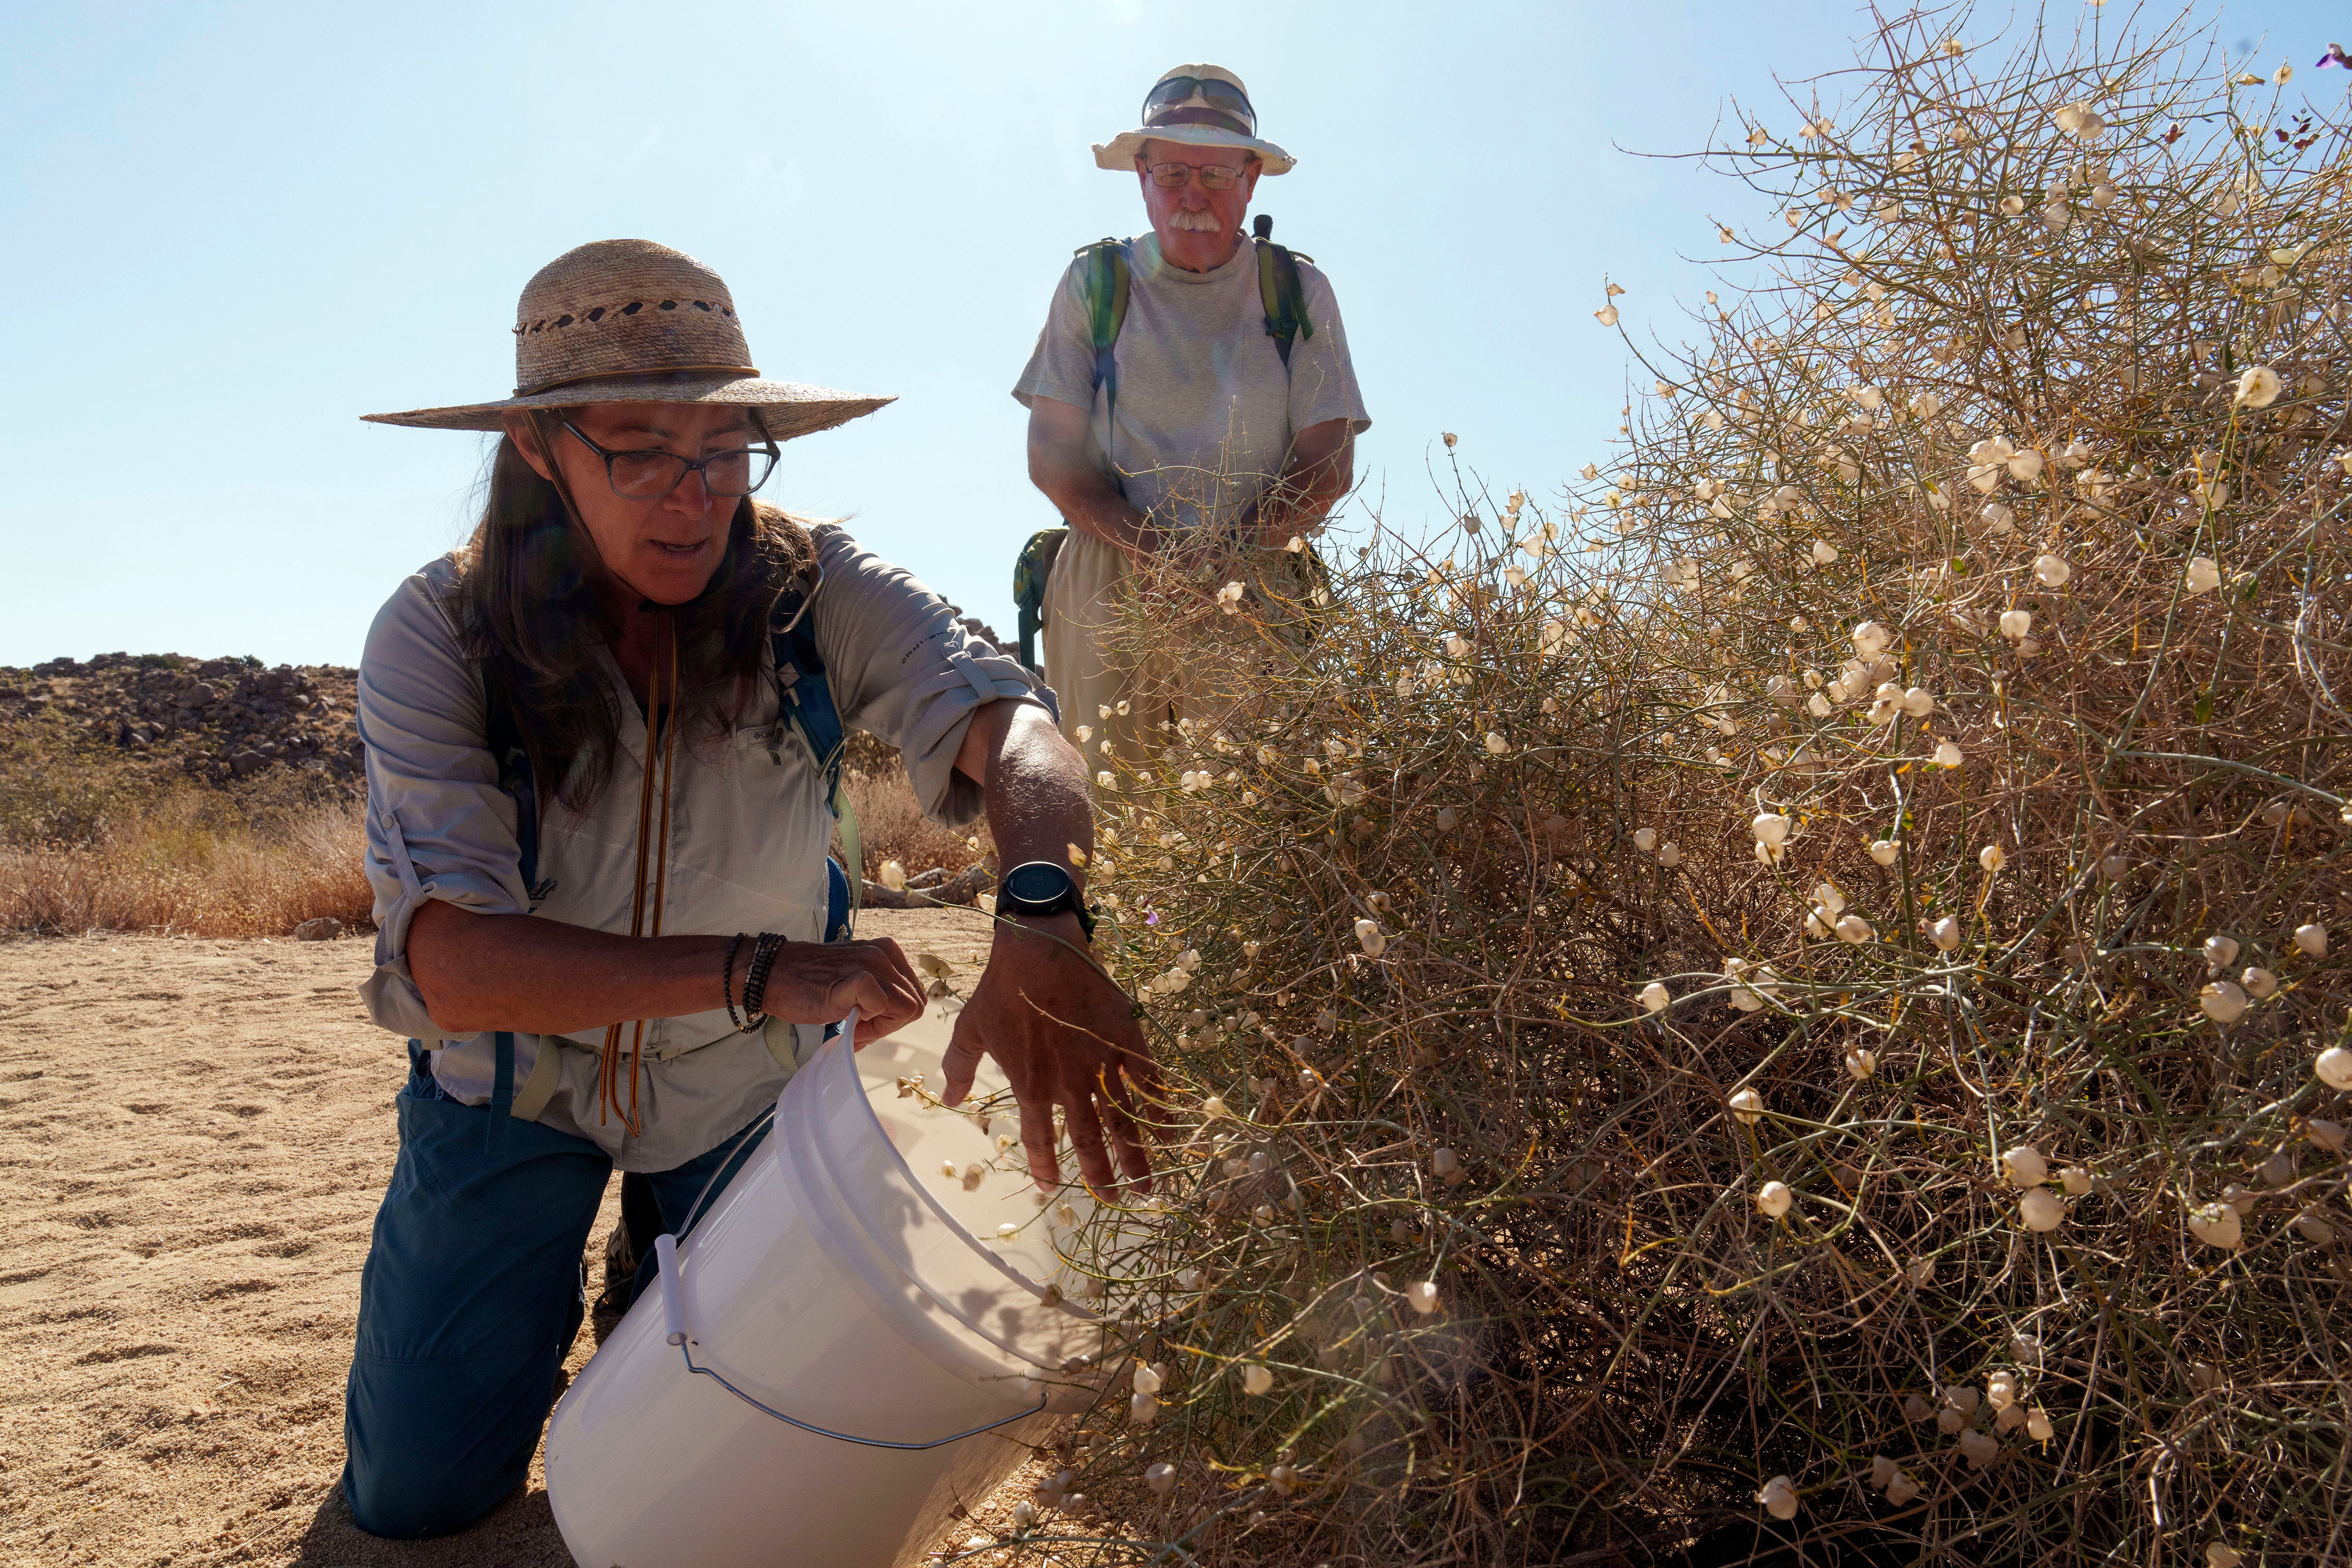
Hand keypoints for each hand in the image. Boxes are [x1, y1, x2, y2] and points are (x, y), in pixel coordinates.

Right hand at [747, 937, 925, 1045]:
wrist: (772, 975)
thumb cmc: (809, 983)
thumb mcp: (855, 979)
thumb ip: (879, 992)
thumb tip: (896, 1020)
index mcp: (887, 952)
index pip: (914, 994)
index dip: (894, 1017)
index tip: (867, 1021)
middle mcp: (884, 954)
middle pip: (914, 1004)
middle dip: (890, 1024)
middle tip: (860, 1027)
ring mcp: (871, 964)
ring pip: (906, 1008)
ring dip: (881, 1026)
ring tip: (853, 1025)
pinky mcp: (857, 979)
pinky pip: (884, 1007)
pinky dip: (869, 1024)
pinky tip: (847, 1020)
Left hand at [941, 913, 1161, 1194]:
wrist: (1039, 944)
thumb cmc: (1001, 986)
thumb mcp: (970, 1027)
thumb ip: (960, 1066)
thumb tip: (949, 1099)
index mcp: (1030, 1084)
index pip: (1038, 1139)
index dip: (1044, 1167)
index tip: (1049, 1189)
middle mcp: (1067, 1083)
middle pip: (1088, 1140)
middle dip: (1101, 1175)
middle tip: (1115, 1202)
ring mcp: (1100, 1062)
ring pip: (1122, 1119)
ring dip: (1137, 1156)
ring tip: (1150, 1186)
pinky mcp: (1125, 1039)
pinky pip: (1148, 1080)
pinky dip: (1160, 1108)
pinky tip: (1171, 1132)